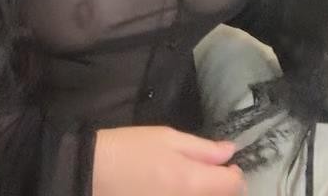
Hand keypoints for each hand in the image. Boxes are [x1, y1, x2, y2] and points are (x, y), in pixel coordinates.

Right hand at [92, 125, 245, 194]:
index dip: (234, 172)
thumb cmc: (130, 149)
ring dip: (204, 192)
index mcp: (192, 182)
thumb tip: (230, 151)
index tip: (225, 164)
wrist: (93, 173)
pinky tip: (172, 188)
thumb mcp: (166, 137)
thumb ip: (202, 148)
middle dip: (219, 186)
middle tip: (207, 171)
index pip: (233, 185)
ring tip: (185, 179)